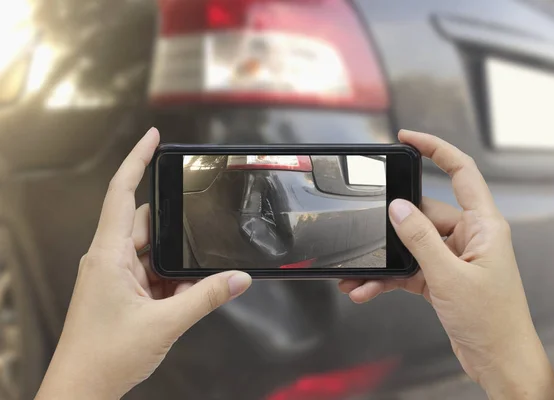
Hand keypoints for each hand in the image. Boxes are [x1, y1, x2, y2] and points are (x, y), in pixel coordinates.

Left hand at [35, 128, 251, 399]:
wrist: (81, 390)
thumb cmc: (104, 357)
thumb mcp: (165, 323)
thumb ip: (206, 297)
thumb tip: (237, 278)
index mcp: (108, 255)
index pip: (122, 193)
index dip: (136, 160)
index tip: (152, 138)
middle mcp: (108, 260)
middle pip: (146, 224)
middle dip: (174, 229)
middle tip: (199, 232)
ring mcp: (114, 276)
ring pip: (151, 252)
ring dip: (174, 264)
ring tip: (189, 282)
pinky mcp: (121, 292)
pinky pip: (151, 274)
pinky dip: (170, 282)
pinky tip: (183, 297)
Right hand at [339, 130, 553, 399]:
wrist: (497, 359)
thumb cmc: (491, 320)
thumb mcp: (449, 275)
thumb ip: (420, 239)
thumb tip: (398, 208)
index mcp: (483, 225)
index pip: (462, 171)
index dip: (436, 149)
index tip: (407, 138)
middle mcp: (469, 236)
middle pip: (424, 213)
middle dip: (392, 225)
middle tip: (364, 229)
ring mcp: (454, 257)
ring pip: (411, 244)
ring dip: (385, 258)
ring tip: (358, 273)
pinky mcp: (442, 276)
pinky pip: (409, 268)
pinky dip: (388, 278)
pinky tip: (368, 288)